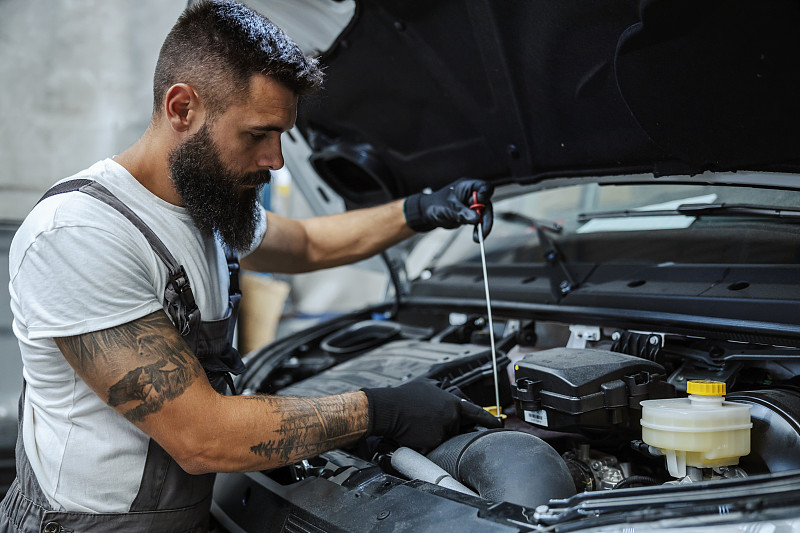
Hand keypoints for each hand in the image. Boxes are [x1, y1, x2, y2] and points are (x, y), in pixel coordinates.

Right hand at [362, 380, 502, 453]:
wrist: (388, 408)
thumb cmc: (404, 397)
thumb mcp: (427, 386)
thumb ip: (443, 392)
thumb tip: (448, 394)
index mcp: (452, 402)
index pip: (477, 413)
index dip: (489, 420)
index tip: (499, 424)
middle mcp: (451, 416)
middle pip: (456, 428)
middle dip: (445, 427)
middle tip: (429, 421)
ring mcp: (443, 430)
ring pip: (444, 437)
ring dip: (434, 434)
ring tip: (419, 424)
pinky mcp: (433, 442)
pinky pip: (433, 446)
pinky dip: (426, 442)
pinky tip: (416, 433)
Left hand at [403, 179, 493, 242]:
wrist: (428, 214)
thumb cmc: (435, 205)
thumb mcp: (448, 208)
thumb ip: (462, 213)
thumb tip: (477, 219)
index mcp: (468, 186)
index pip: (484, 187)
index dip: (485, 196)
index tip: (480, 205)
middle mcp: (472, 194)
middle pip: (487, 204)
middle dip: (486, 218)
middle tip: (483, 231)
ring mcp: (472, 204)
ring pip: (485, 214)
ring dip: (483, 226)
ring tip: (478, 238)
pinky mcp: (471, 214)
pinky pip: (479, 221)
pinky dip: (479, 229)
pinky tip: (476, 236)